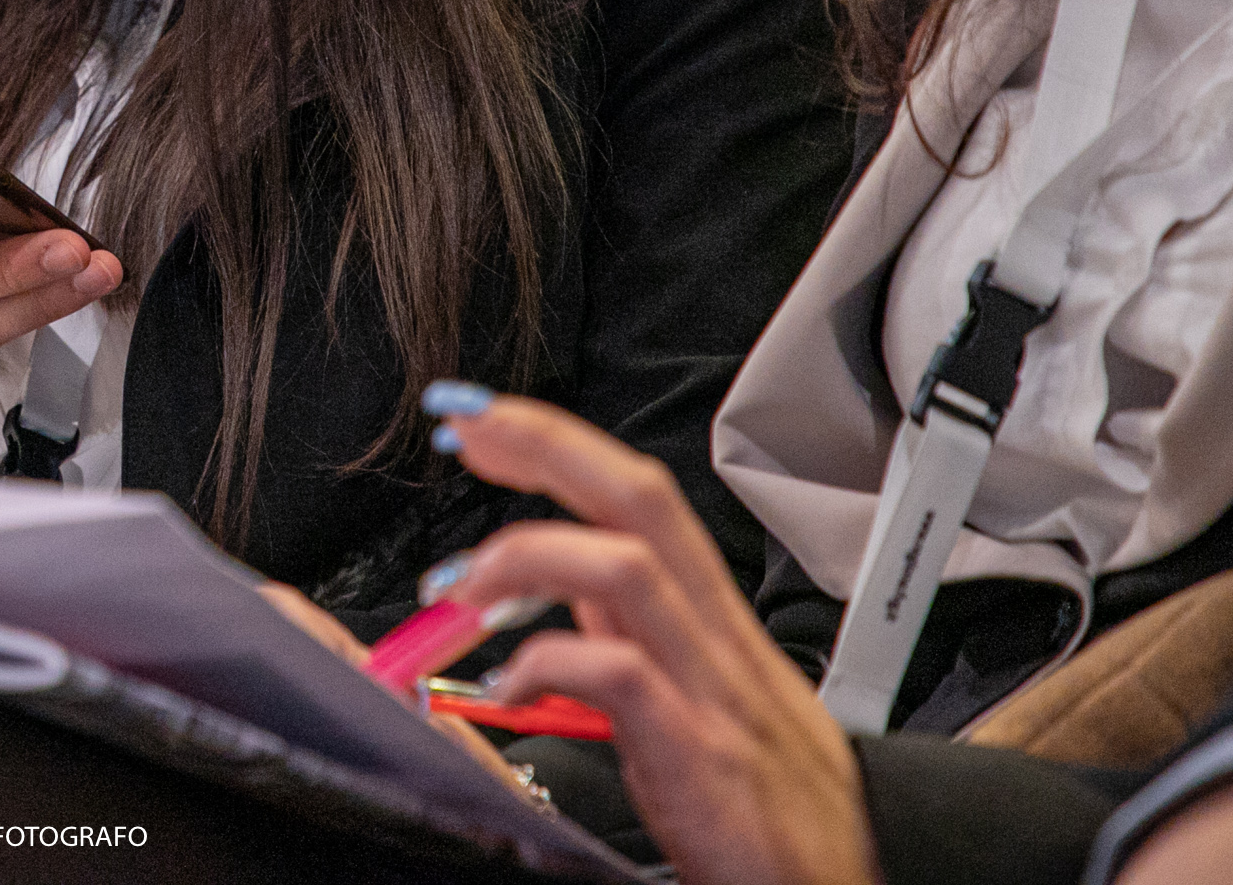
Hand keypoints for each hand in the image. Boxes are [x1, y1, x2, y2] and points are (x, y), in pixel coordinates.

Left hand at [424, 387, 877, 884]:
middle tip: (461, 433)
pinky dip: (544, 666)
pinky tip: (502, 688)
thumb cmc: (774, 811)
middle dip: (543, 446)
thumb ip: (636, 637)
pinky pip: (618, 676)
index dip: (560, 443)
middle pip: (638, 498)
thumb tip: (566, 590)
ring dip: (525, 555)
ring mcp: (709, 690)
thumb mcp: (706, 701)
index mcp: (713, 617)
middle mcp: (715, 637)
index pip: (639, 493)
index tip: (484, 421)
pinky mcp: (697, 754)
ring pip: (625, 567)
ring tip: (458, 586)